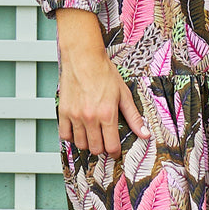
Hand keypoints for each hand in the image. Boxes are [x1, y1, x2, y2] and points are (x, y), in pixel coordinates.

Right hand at [55, 8, 149, 157]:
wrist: (84, 58)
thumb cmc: (104, 73)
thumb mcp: (124, 94)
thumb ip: (134, 117)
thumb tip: (145, 133)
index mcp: (107, 113)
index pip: (111, 146)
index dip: (115, 151)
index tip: (115, 150)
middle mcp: (90, 117)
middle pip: (95, 148)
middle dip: (102, 148)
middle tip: (104, 141)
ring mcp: (75, 115)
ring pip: (80, 144)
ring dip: (87, 143)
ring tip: (93, 135)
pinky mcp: (63, 112)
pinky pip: (64, 135)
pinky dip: (71, 137)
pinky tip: (78, 130)